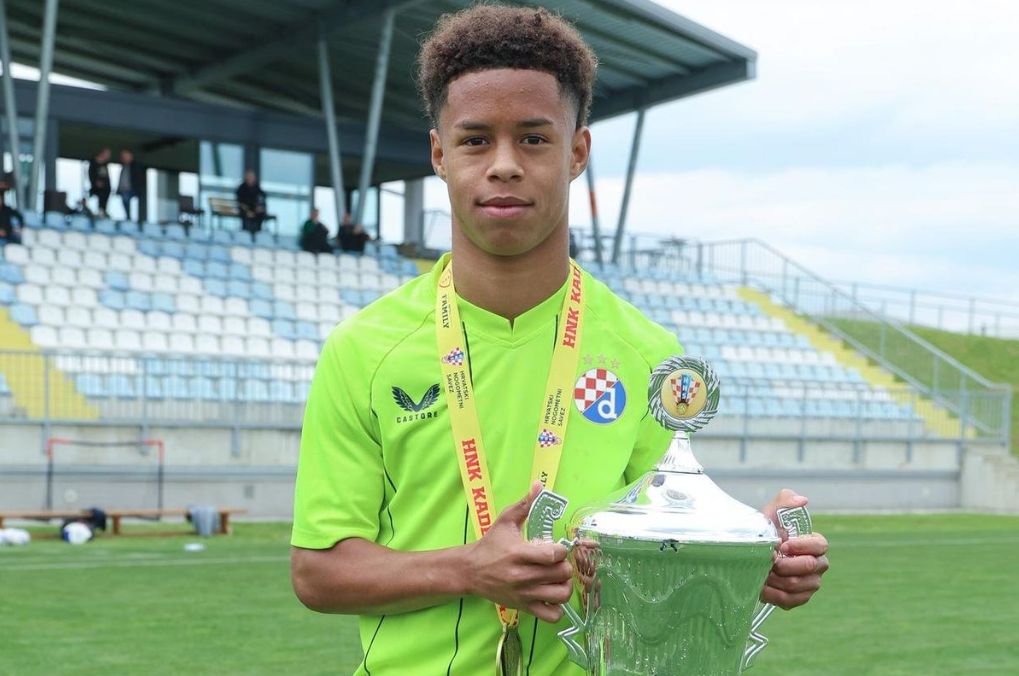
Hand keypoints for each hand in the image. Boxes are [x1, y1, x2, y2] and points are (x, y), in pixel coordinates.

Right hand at [463, 482, 572, 622]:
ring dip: (564, 585)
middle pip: (561, 574)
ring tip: (557, 577)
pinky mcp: (524, 608)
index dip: (562, 550)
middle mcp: (522, 576)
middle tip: (558, 561)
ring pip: (561, 595)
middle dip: (564, 566)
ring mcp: (524, 595)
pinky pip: (552, 615)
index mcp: (519, 554)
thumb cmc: (490, 544)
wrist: (470, 571)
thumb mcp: (505, 521)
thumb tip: (539, 484)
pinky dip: (558, 607)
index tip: (557, 547)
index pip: (553, 555)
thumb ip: (525, 504)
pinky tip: (551, 594)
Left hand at [760, 489, 828, 609]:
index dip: (801, 546)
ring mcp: (810, 584)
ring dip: (775, 578)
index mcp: (815, 544)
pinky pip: (789, 601)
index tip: (782, 545)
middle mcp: (817, 565)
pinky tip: (762, 586)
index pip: (820, 545)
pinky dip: (772, 594)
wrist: (750, 556)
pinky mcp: (798, 599)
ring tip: (762, 571)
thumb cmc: (764, 533)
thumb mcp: (770, 514)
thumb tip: (803, 500)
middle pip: (809, 567)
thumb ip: (785, 502)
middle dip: (785, 564)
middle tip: (769, 560)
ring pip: (797, 585)